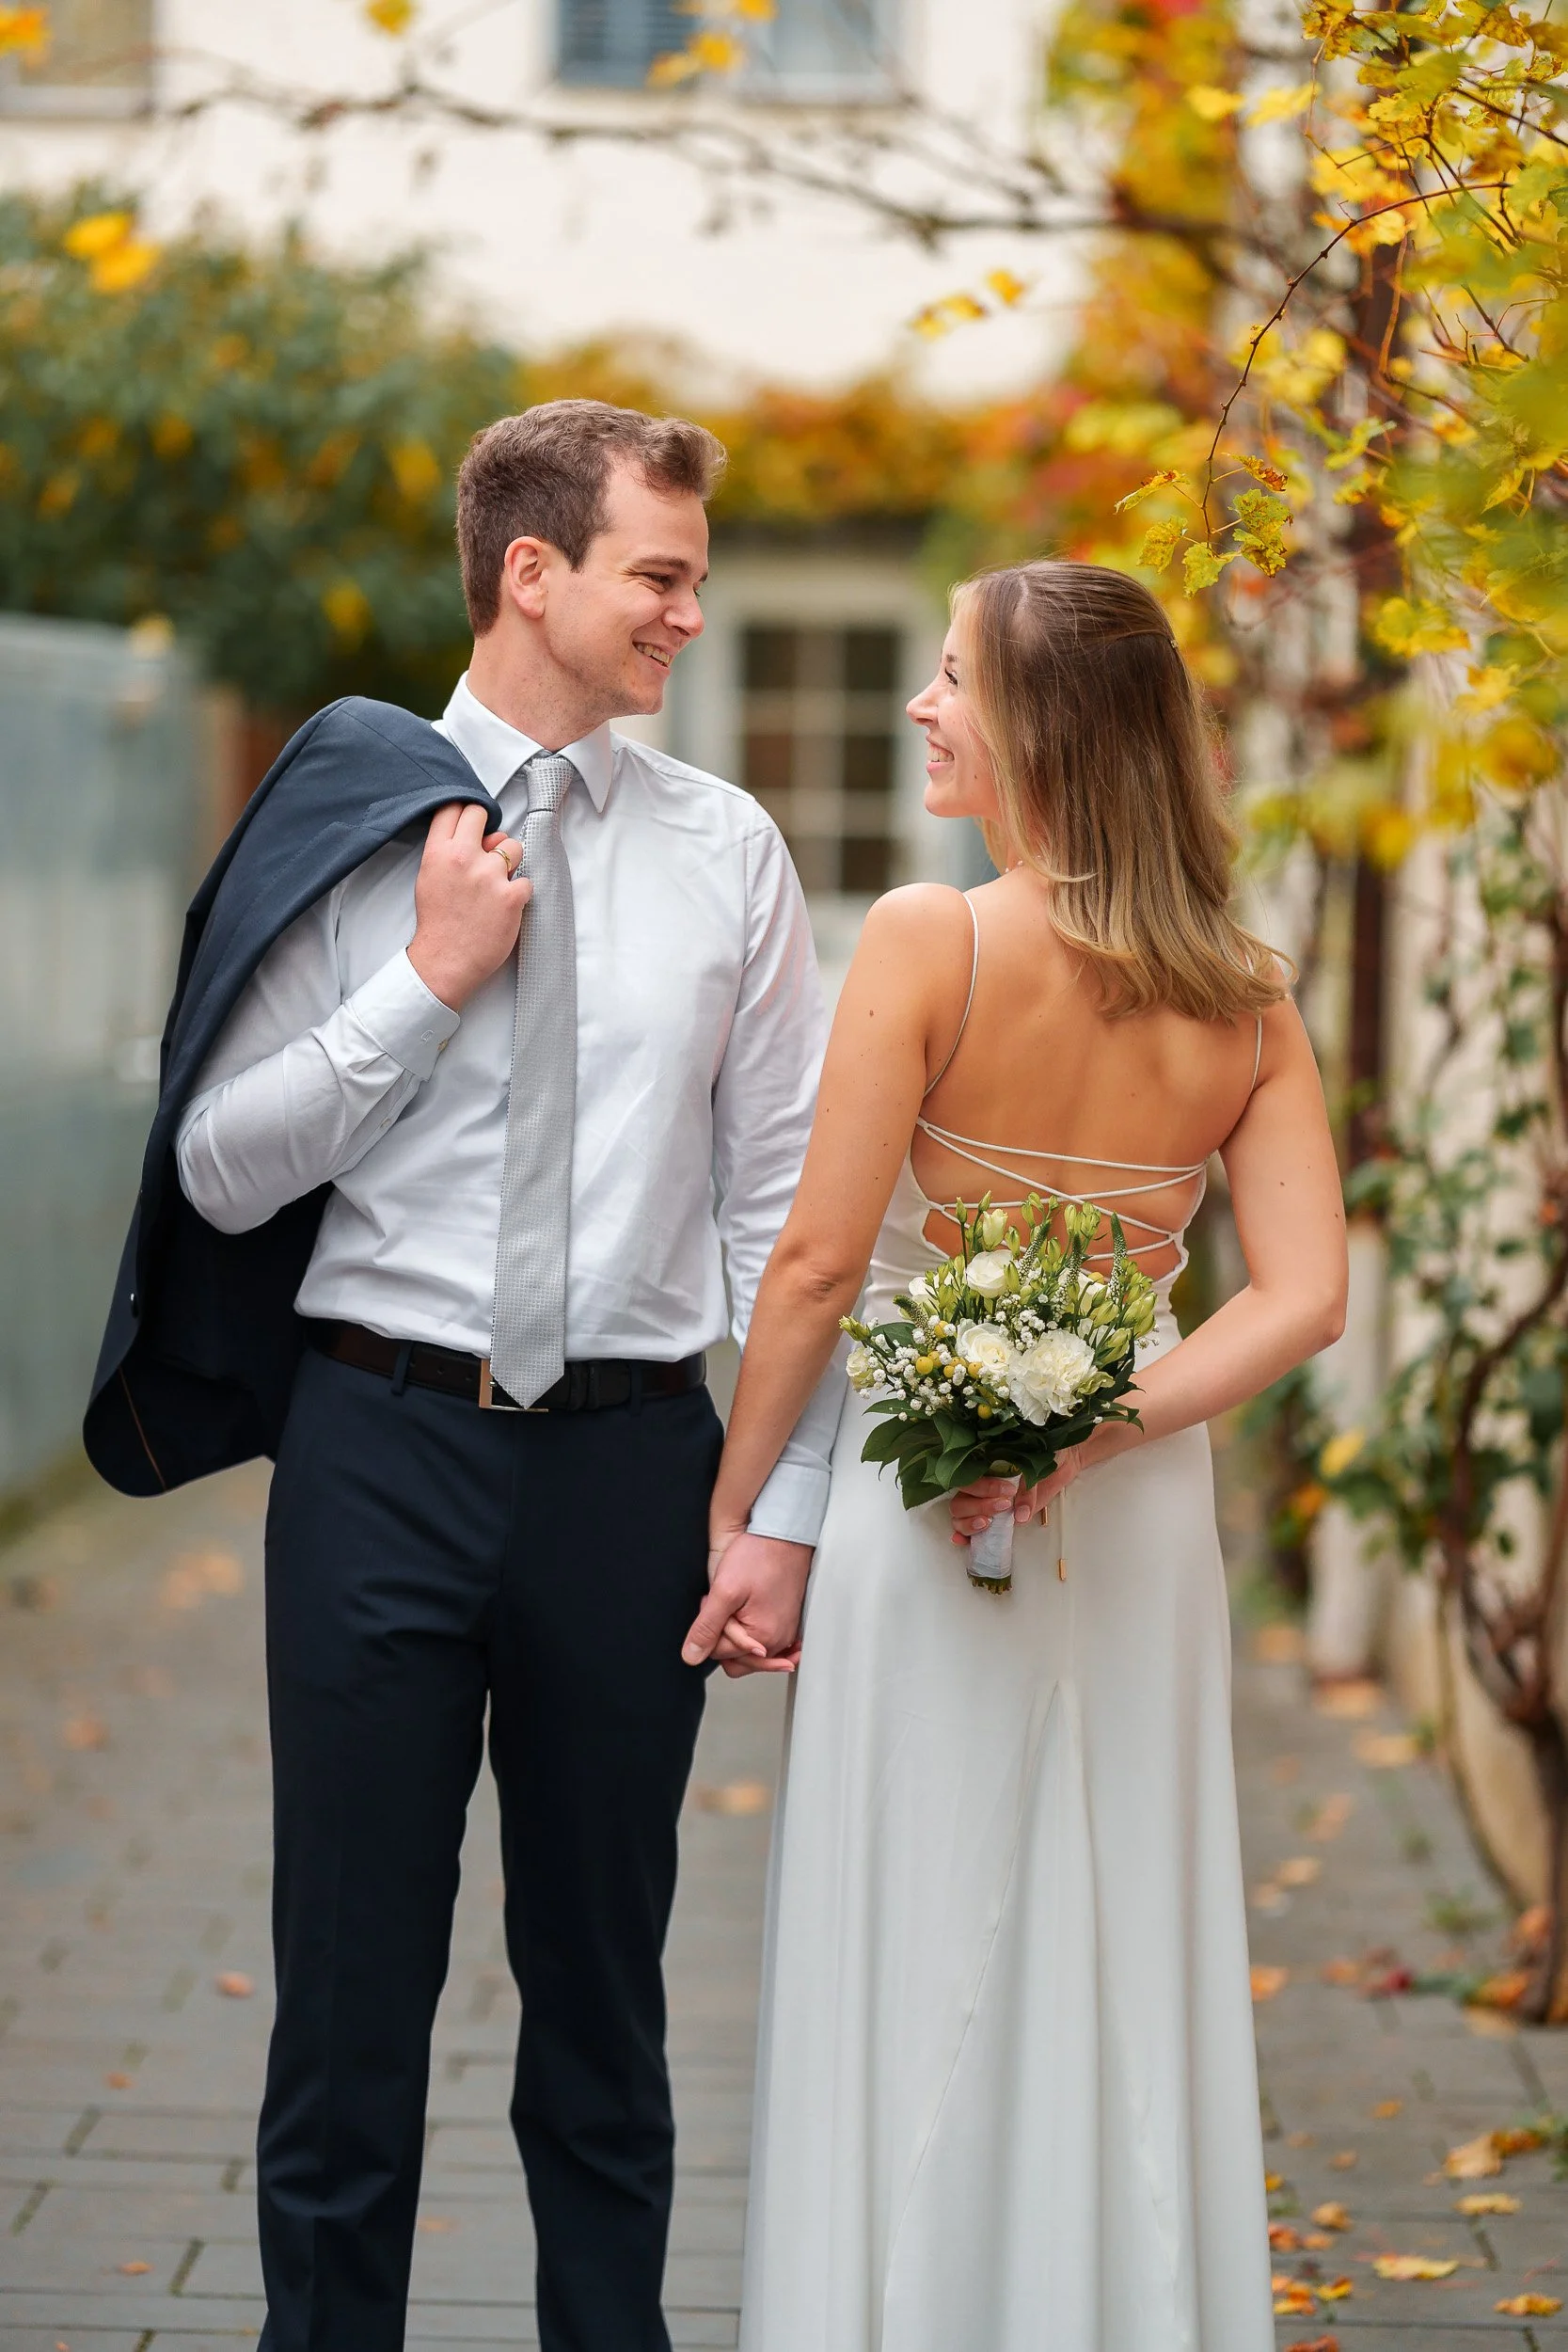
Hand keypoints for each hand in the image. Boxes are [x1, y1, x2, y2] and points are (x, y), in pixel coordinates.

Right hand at [407, 803, 530, 1010]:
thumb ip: (453, 852)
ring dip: (510, 863)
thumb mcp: (430, 878)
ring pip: (513, 846)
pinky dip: (519, 894)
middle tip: (488, 851)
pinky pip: (526, 880)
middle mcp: (463, 857)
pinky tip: (505, 908)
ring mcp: (489, 875)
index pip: (453, 808)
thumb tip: (487, 837)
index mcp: (438, 853)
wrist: (445, 961)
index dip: (465, 812)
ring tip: (497, 885)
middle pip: (482, 815)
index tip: (472, 823)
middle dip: (488, 830)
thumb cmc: (439, 922)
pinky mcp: (510, 896)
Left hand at [682, 1530, 812, 1677]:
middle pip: (736, 1657)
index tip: (714, 1602)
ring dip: (737, 1630)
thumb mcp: (724, 1592)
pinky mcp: (788, 1622)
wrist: (783, 1536)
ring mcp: (786, 1632)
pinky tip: (748, 1610)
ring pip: (749, 1648)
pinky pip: (765, 1639)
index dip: (710, 1627)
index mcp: (763, 1637)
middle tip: (725, 1606)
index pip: (720, 1653)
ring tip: (737, 1603)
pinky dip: (753, 1629)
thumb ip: (707, 1628)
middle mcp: (779, 1640)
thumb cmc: (759, 1556)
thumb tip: (692, 1656)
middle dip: (724, 1635)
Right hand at [948, 1423, 1131, 1545]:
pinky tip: (963, 1540)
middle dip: (978, 1506)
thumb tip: (1019, 1517)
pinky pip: (968, 1525)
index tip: (1009, 1491)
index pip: (967, 1477)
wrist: (1061, 1460)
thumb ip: (1028, 1489)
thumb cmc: (1046, 1453)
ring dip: (969, 1522)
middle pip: (960, 1499)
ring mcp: (983, 1499)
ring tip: (988, 1523)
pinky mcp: (992, 1515)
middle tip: (1004, 1506)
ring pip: (959, 1512)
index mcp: (984, 1463)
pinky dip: (963, 1534)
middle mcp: (979, 1482)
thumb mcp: (1037, 1465)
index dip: (983, 1487)